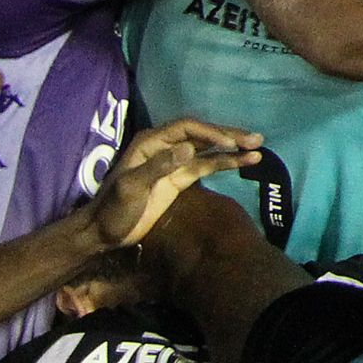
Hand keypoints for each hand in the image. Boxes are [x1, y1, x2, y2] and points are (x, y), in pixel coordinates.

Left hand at [87, 119, 263, 249]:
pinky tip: (246, 162)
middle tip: (256, 139)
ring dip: (233, 149)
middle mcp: (166, 147)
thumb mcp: (132, 187)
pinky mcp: (181, 179)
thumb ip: (159, 166)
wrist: (104, 233)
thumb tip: (190, 149)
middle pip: (202, 135)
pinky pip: (208, 166)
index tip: (230, 142)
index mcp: (151, 143)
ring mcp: (175, 163)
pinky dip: (226, 163)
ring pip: (209, 150)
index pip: (186, 128)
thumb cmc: (113, 209)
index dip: (210, 132)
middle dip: (229, 136)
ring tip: (258, 148)